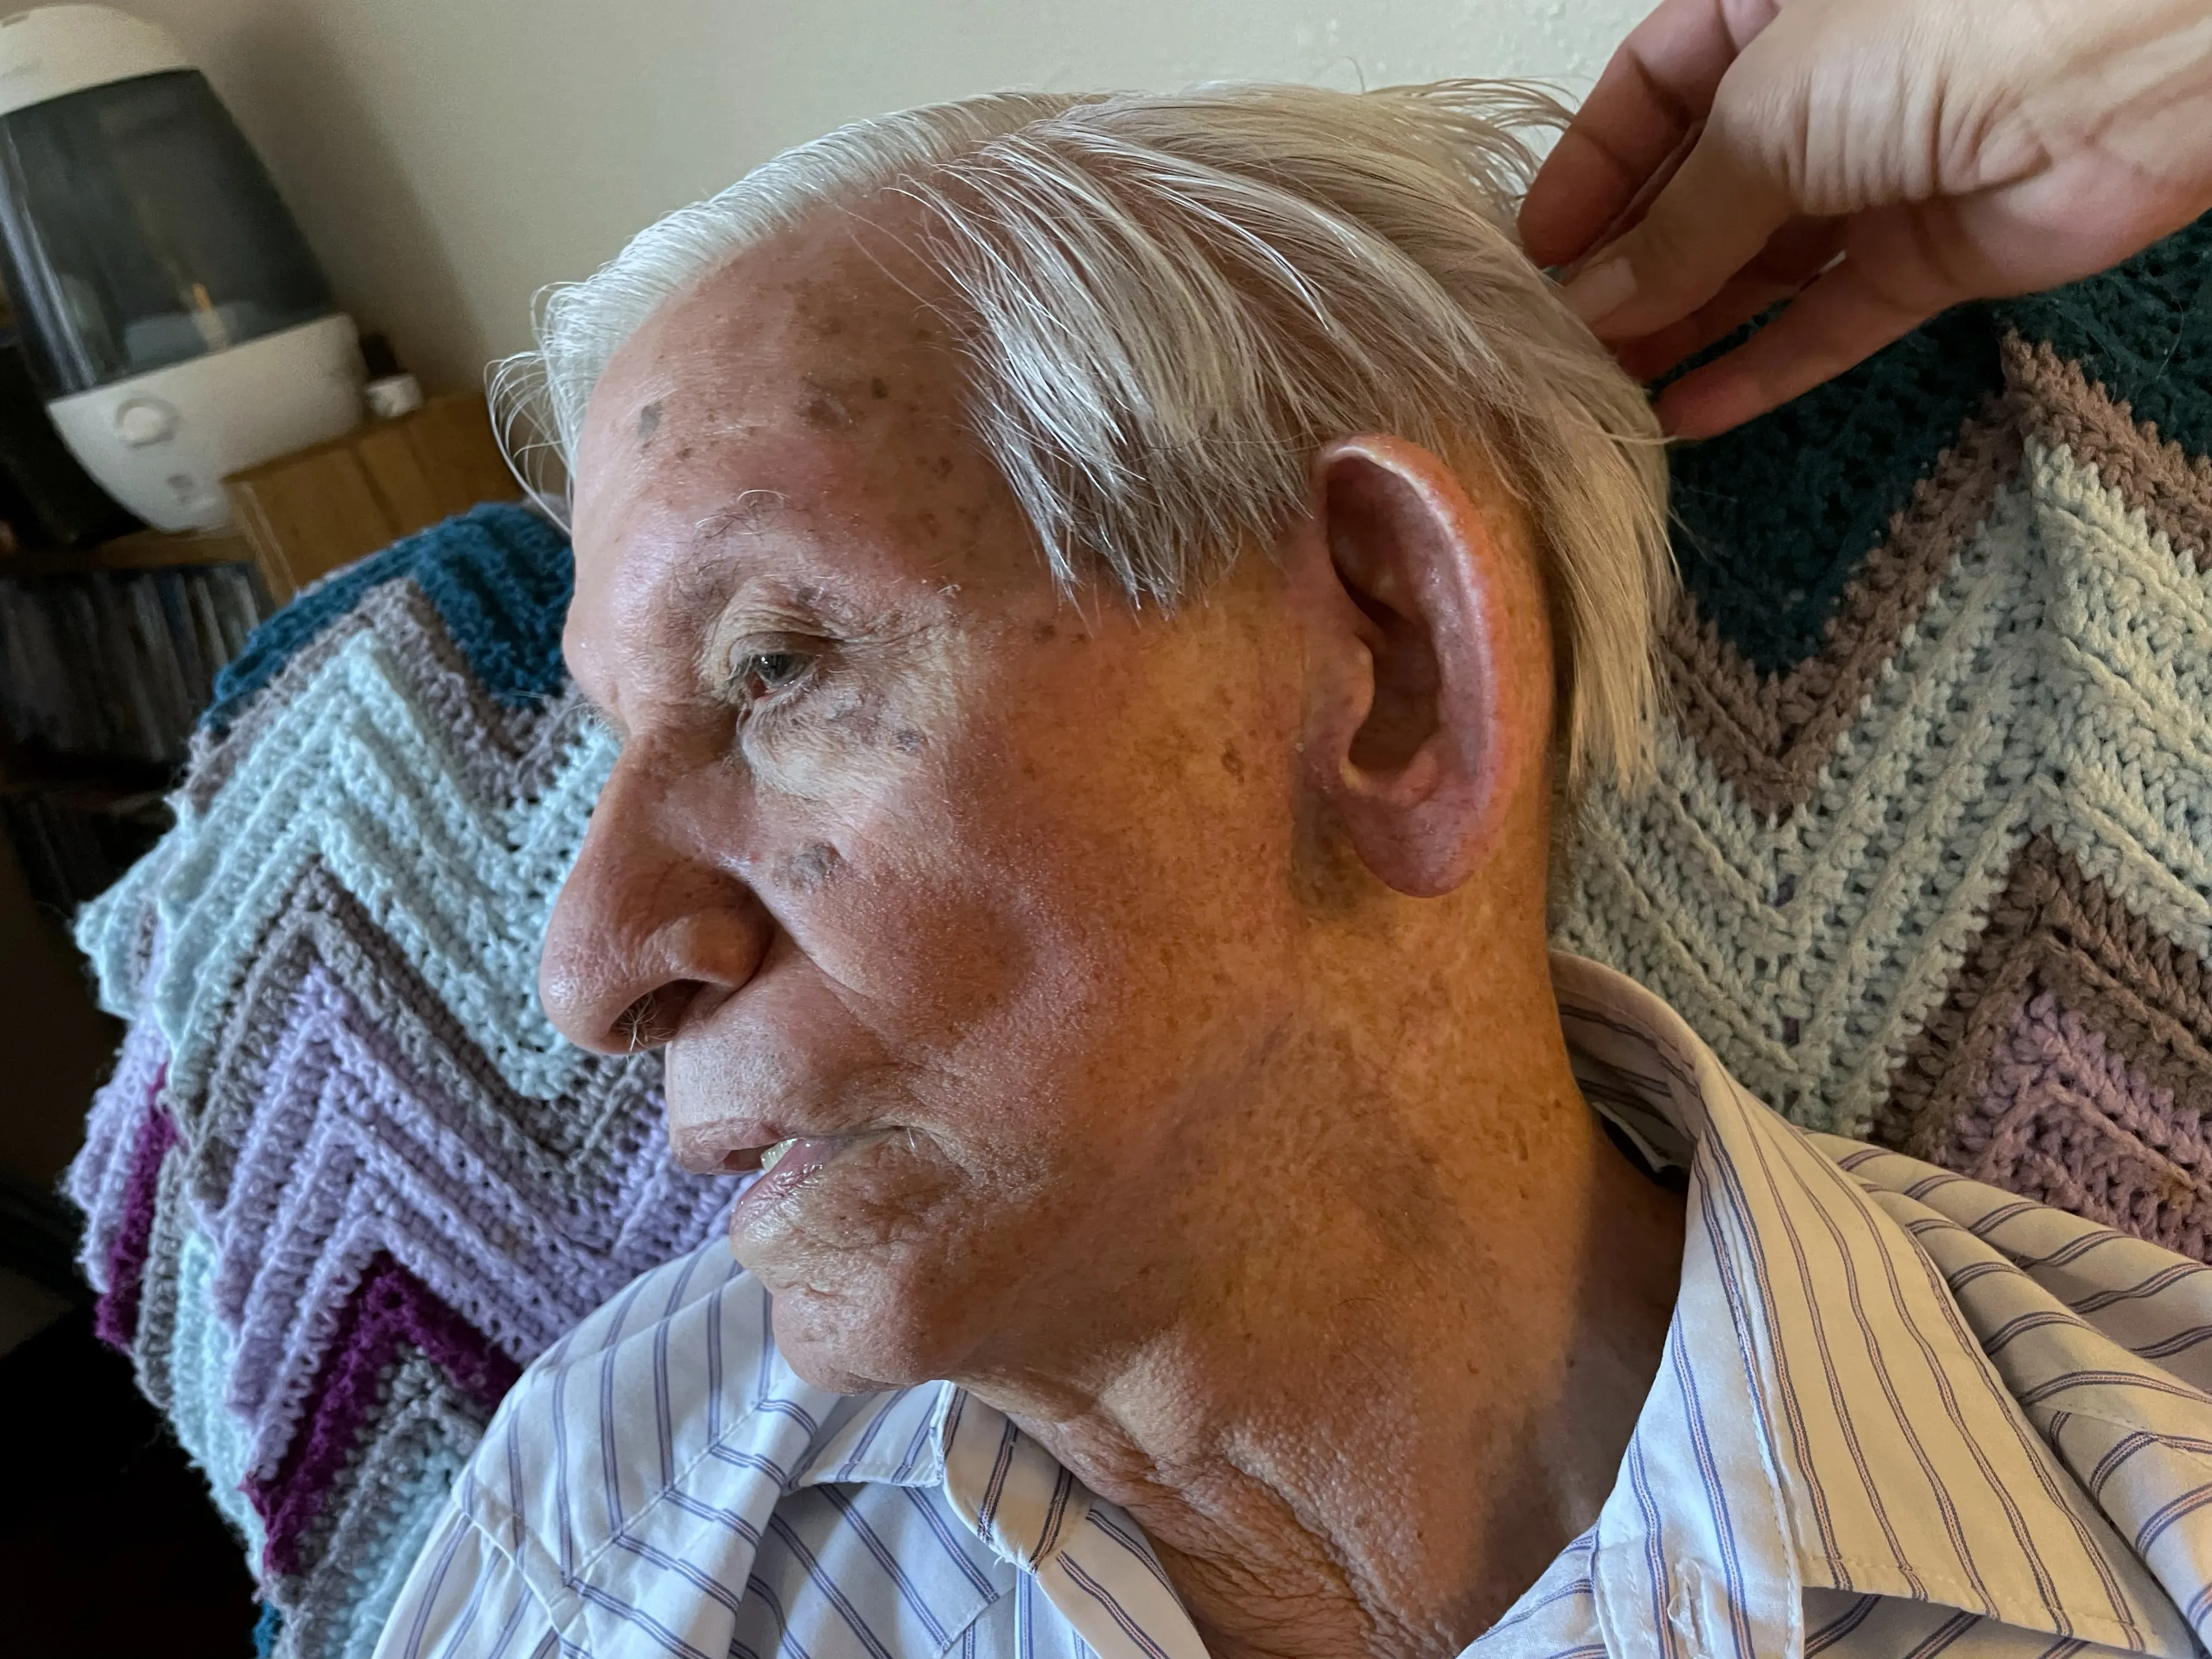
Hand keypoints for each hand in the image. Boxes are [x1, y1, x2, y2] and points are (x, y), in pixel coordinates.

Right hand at [1520, 0, 2211, 436]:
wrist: (2122, 59)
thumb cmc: (1929, 27)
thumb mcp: (1762, 114)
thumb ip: (1674, 223)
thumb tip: (1592, 307)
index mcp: (1765, 7)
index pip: (1650, 94)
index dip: (1590, 174)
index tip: (1537, 258)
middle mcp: (1820, 89)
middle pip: (1698, 190)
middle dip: (1630, 267)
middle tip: (1559, 346)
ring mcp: (1877, 176)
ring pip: (1757, 265)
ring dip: (1683, 329)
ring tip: (1604, 394)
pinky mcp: (1931, 256)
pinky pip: (1828, 322)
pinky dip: (1763, 369)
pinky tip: (1691, 416)